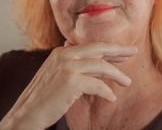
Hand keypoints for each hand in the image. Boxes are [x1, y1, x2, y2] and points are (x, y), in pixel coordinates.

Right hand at [0, 42, 136, 129]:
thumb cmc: (45, 97)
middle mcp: (64, 55)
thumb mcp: (59, 75)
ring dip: (117, 74)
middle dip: (118, 51)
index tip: (123, 52)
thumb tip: (96, 60)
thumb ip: (75, 65)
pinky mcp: (70, 81)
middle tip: (134, 52)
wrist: (27, 114)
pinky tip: (111, 98)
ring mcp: (67, 66)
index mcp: (62, 52)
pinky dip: (106, 91)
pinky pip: (97, 84)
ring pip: (101, 66)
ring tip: (127, 82)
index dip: (109, 49)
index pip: (91, 46)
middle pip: (99, 49)